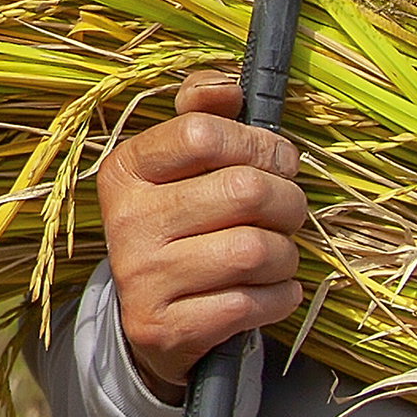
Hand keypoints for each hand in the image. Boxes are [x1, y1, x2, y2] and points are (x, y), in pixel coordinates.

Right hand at [94, 72, 306, 398]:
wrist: (153, 319)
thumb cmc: (182, 223)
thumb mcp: (178, 165)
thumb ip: (201, 111)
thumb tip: (229, 88)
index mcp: (127, 170)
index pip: (202, 133)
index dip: (258, 142)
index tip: (277, 159)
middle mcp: (127, 222)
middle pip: (244, 190)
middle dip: (288, 199)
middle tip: (290, 209)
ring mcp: (143, 279)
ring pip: (255, 250)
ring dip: (287, 252)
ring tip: (280, 252)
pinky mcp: (167, 328)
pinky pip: (252, 303)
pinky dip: (281, 296)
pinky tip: (275, 289)